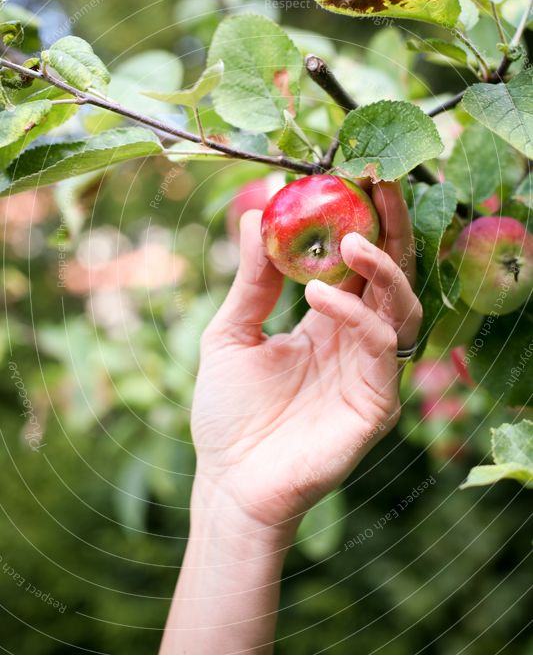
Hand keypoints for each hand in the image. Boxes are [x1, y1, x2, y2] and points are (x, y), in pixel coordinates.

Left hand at [192, 180, 421, 537]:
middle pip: (392, 275)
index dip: (362, 220)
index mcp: (329, 322)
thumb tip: (253, 214)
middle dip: (392, 228)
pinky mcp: (376, 403)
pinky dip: (356, 315)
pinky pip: (381, 349)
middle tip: (378, 184)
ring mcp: (371, 372)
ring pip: (403, 308)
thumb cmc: (228, 413)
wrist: (228, 481)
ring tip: (351, 239)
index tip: (352, 177)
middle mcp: (357, 341)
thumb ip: (250, 279)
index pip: (359, 264)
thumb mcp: (230, 332)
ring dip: (384, 269)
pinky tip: (318, 296)